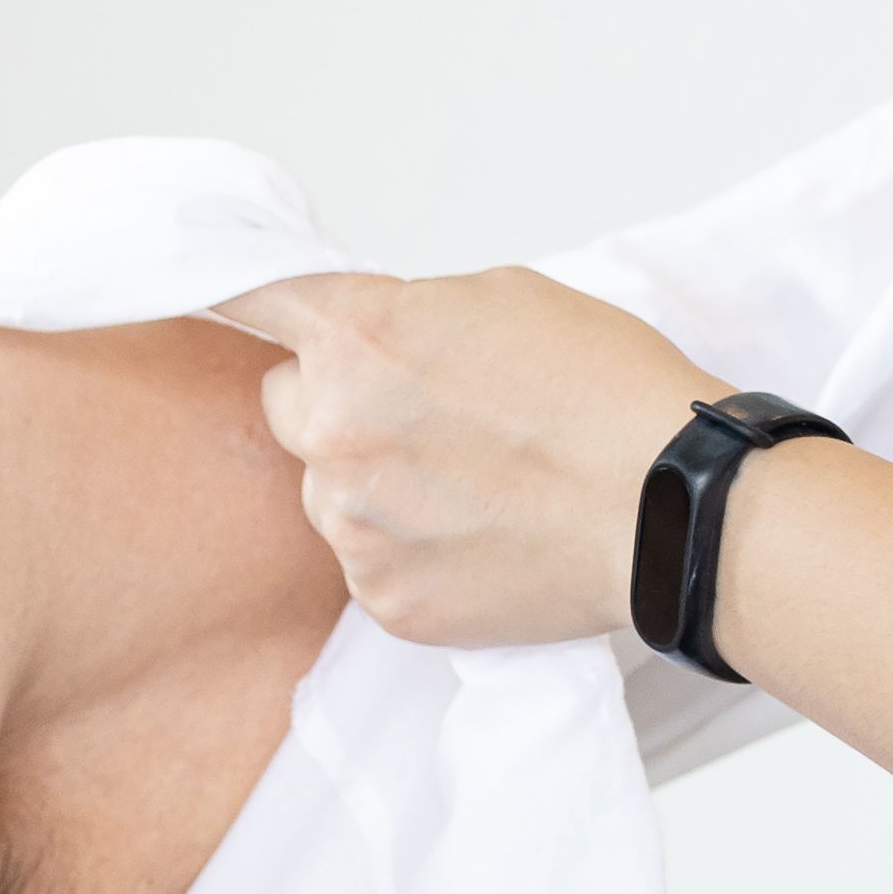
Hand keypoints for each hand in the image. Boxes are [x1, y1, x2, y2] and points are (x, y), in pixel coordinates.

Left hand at [228, 265, 724, 650]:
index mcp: (358, 338)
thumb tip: (372, 341)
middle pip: (288, 403)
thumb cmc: (608, 394)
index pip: (252, 299)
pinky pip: (368, 561)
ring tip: (475, 485)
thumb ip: (408, 315)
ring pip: (327, 491)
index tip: (221, 294)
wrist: (671, 510)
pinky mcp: (385, 599)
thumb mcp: (503, 298)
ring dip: (374, 484)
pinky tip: (482, 537)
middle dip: (339, 400)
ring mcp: (353, 525)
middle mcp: (336, 430)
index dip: (248, 297)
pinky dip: (411, 551)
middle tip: (429, 414)